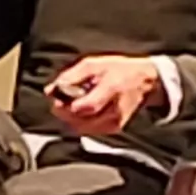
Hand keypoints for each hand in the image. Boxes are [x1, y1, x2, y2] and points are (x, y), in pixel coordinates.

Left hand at [44, 53, 166, 136]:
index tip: (58, 97)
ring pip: (81, 129)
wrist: (144, 81)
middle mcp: (114, 111)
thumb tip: (51, 90)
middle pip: (80, 122)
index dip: (66, 105)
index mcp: (111, 90)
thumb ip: (70, 76)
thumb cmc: (118, 70)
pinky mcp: (113, 129)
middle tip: (61, 100)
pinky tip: (82, 109)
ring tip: (73, 103)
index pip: (85, 107)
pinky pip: (88, 130)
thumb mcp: (93, 64)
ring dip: (71, 118)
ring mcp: (115, 123)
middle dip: (65, 112)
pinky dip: (80, 121)